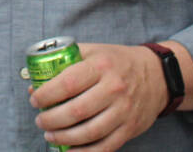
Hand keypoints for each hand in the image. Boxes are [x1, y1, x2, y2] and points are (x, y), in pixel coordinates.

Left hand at [28, 43, 166, 151]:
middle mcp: (114, 88)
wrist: (157, 75)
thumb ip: (64, 62)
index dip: (46, 95)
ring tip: (50, 135)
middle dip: (51, 119)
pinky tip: (69, 151)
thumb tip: (35, 84)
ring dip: (64, 137)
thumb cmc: (117, 62)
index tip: (35, 99)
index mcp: (101, 66)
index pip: (67, 83)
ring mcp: (124, 111)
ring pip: (89, 132)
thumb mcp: (93, 51)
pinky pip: (105, 146)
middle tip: (40, 120)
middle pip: (75, 111)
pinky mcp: (130, 128)